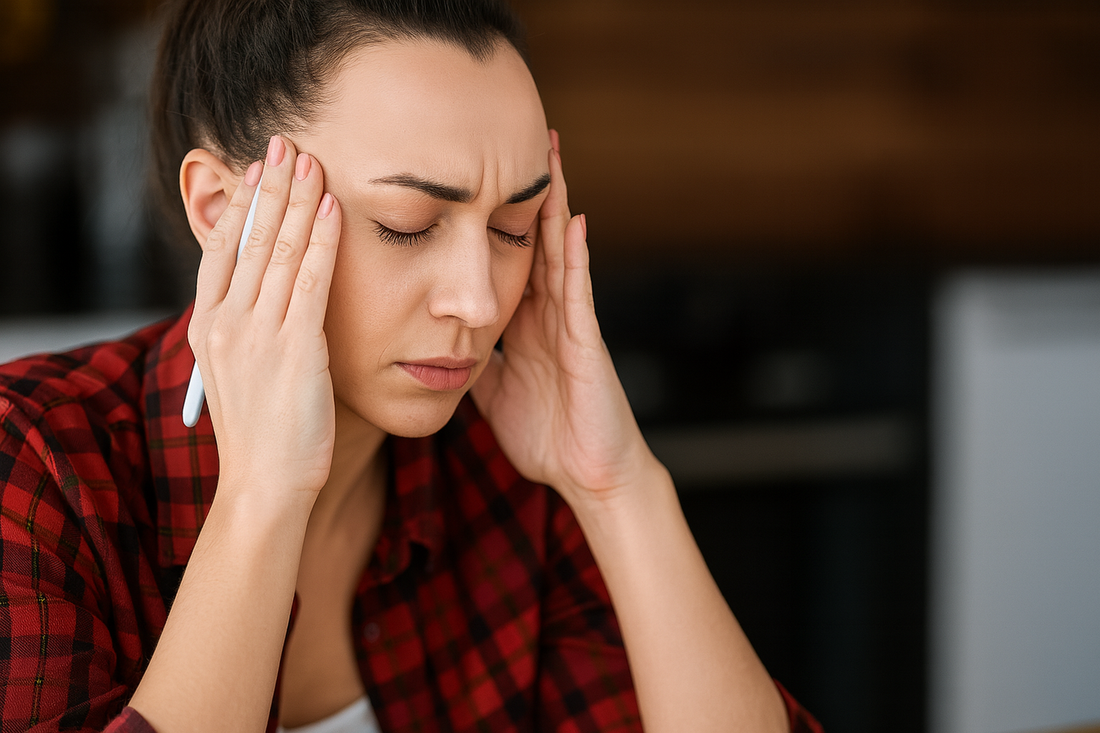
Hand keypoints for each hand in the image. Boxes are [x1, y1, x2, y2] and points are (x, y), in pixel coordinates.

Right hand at [188, 136, 340, 502]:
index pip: (221, 249)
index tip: (256, 168)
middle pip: (249, 238)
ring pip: (279, 250)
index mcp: (206, 326)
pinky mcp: (295, 348)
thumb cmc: (261, 435)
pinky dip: (322, 241)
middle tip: (284, 143)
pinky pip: (311, 281)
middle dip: (269, 187)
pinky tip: (332, 209)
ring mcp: (257, 334)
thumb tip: (264, 298)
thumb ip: (245, 331)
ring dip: (297, 200)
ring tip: (311, 160)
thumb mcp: (237, 375)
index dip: (240, 204)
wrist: (264, 485)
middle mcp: (225, 322)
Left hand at [471, 132, 658, 509]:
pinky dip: (575, 256)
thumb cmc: (546, 437)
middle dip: (522, 193)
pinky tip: (571, 220)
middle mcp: (548, 315)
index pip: (505, 258)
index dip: (490, 219)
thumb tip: (437, 343)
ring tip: (547, 155)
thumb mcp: (493, 393)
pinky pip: (579, 292)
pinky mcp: (586, 343)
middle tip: (512, 139)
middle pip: (532, 240)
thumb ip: (475, 362)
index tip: (471, 180)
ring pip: (559, 252)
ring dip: (553, 205)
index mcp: (524, 325)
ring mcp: (570, 325)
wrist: (587, 475)